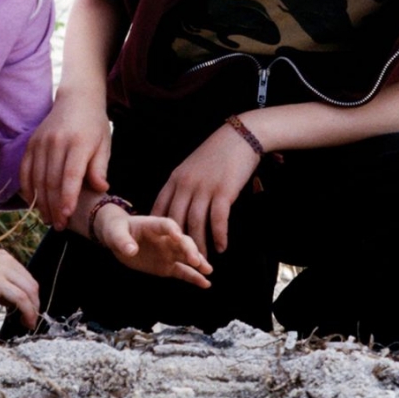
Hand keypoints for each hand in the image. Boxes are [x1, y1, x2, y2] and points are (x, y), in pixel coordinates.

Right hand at [0, 249, 39, 327]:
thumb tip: (12, 303)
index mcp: (5, 258)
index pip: (26, 278)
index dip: (31, 296)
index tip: (29, 311)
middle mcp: (8, 261)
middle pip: (31, 284)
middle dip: (35, 304)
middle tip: (31, 321)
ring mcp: (4, 269)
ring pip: (29, 291)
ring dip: (33, 309)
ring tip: (29, 324)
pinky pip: (20, 297)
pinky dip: (27, 311)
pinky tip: (25, 321)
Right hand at [20, 93, 110, 229]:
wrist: (76, 99)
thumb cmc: (94, 125)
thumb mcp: (104, 144)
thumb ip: (100, 168)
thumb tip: (100, 189)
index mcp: (78, 143)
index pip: (71, 175)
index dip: (68, 197)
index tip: (67, 216)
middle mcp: (57, 142)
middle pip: (52, 181)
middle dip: (54, 206)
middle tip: (59, 225)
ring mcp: (41, 142)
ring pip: (37, 178)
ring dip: (41, 202)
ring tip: (48, 219)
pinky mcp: (31, 143)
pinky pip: (25, 169)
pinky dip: (27, 188)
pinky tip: (33, 202)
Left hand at [93, 206, 212, 287]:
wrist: (118, 238)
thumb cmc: (117, 230)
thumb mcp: (115, 233)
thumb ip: (123, 241)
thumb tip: (131, 250)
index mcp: (154, 225)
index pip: (166, 225)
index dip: (172, 229)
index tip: (178, 236)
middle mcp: (166, 238)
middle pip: (182, 241)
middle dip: (190, 249)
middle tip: (196, 260)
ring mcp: (169, 252)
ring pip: (186, 257)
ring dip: (198, 262)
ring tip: (208, 271)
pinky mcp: (168, 266)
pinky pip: (183, 271)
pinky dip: (194, 277)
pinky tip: (206, 283)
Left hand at [152, 125, 259, 257]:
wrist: (240, 137)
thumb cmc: (217, 153)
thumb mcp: (192, 166)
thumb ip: (183, 185)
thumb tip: (179, 207)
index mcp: (175, 178)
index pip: (159, 207)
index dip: (158, 228)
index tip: (159, 243)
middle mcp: (186, 184)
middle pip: (176, 221)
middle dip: (177, 243)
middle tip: (181, 259)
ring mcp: (204, 188)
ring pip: (195, 224)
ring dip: (199, 245)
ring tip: (202, 260)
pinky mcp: (223, 191)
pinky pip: (217, 220)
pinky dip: (219, 236)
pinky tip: (221, 247)